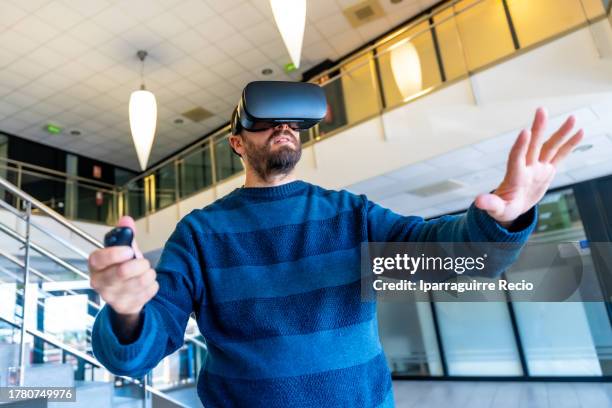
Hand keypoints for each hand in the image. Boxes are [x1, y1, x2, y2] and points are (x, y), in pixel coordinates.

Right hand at [88, 216, 158, 315]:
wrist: (124, 295)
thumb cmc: (121, 267)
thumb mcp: (122, 250)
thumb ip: (125, 234)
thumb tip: (126, 220)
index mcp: (96, 265)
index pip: (98, 259)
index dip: (114, 254)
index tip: (129, 251)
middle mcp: (100, 282)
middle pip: (121, 273)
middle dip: (139, 264)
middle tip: (144, 262)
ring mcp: (111, 297)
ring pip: (139, 282)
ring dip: (149, 274)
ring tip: (146, 272)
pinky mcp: (125, 307)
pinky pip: (148, 293)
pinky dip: (153, 285)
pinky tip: (147, 284)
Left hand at [475, 107, 583, 225]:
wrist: (512, 207)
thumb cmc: (503, 208)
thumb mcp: (497, 209)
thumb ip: (490, 204)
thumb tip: (478, 202)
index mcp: (514, 177)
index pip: (516, 158)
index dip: (520, 146)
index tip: (525, 132)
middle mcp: (527, 168)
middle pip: (533, 146)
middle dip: (538, 128)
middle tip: (541, 110)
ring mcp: (538, 168)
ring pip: (550, 147)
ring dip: (561, 133)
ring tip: (572, 117)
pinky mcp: (547, 170)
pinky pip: (560, 155)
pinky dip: (569, 145)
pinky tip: (579, 132)